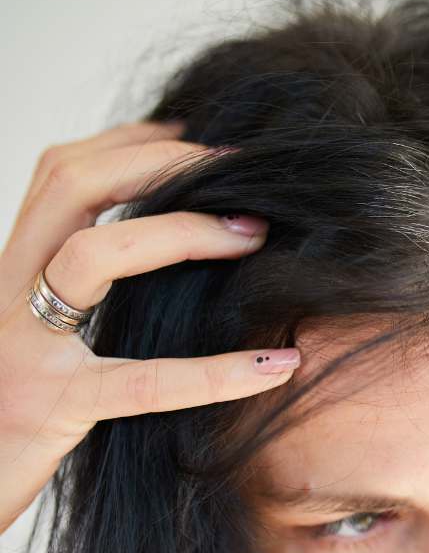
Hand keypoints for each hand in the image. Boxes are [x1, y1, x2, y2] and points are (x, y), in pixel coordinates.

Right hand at [0, 121, 300, 534]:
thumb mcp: (33, 335)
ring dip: (181, 232)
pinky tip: (278, 366)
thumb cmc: (4, 413)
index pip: (59, 174)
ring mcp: (24, 349)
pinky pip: (143, 382)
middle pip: (72, 185)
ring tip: (254, 234)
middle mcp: (7, 294)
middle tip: (235, 169)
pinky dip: (217, 373)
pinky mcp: (53, 408)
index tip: (194, 139)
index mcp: (11, 272)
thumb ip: (71, 293)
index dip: (129, 142)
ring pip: (93, 257)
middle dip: (160, 163)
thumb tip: (151, 255)